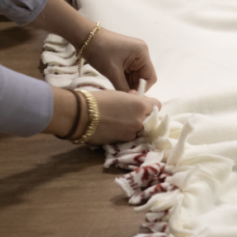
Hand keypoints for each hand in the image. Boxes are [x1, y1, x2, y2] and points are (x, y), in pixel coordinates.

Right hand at [44, 89, 159, 145]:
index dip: (149, 104)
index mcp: (140, 105)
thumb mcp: (117, 93)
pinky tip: (113, 128)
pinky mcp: (122, 142)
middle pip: (150, 119)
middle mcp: (140, 121)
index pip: (157, 105)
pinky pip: (129, 136)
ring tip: (118, 121)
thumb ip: (131, 98)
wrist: (80, 115)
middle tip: (129, 113)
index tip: (141, 104)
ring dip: (133, 126)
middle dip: (142, 116)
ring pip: (139, 129)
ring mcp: (132, 134)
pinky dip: (124, 133)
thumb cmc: (96, 99)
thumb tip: (135, 98)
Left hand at [84, 27, 157, 91]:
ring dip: (128, 83)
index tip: (130, 96)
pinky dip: (124, 78)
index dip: (142, 88)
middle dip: (134, 86)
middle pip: (143, 76)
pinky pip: (129, 71)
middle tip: (122, 95)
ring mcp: (134, 54)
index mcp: (142, 53)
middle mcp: (142, 53)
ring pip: (135, 75)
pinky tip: (116, 82)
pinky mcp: (127, 56)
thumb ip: (123, 88)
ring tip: (117, 88)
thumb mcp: (113, 72)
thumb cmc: (100, 51)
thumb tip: (131, 100)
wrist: (85, 38)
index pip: (150, 77)